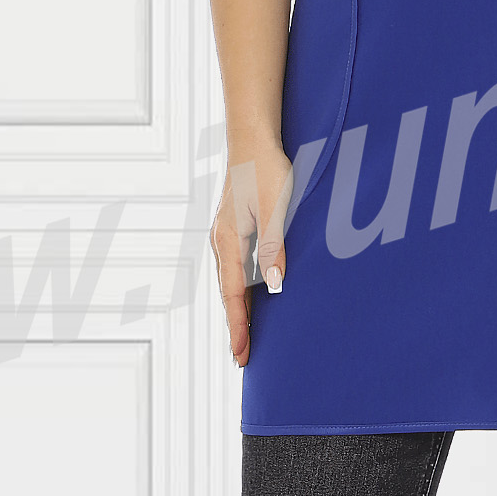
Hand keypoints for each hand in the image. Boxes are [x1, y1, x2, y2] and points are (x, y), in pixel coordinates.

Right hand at [210, 139, 295, 369]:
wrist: (252, 137)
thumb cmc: (265, 170)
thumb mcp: (275, 210)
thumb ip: (275, 248)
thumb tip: (275, 288)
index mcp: (228, 241)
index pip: (233, 296)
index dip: (238, 328)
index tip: (241, 356)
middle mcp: (221, 242)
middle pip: (227, 294)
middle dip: (235, 326)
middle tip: (242, 358)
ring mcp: (224, 234)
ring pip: (229, 282)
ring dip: (237, 310)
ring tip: (245, 336)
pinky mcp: (233, 226)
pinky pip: (234, 268)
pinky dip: (239, 290)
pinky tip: (248, 296)